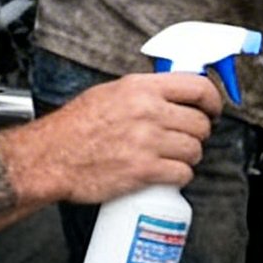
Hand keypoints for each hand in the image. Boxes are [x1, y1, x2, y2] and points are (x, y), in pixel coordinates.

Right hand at [18, 70, 218, 203]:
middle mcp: (148, 112)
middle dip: (198, 134)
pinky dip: (180, 176)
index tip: (213, 109)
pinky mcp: (143, 171)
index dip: (213, 100)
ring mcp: (147, 142)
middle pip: (200, 123)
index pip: (197, 86)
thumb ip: (142, 92)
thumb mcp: (109, 93)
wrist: (49, 158)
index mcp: (140, 88)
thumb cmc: (73, 128)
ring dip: (189, 157)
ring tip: (173, 157)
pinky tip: (167, 174)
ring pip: (194, 150)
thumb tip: (171, 95)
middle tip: (187, 138)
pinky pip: (182, 174)